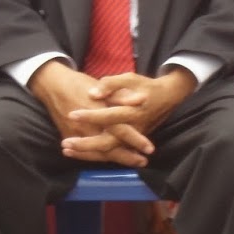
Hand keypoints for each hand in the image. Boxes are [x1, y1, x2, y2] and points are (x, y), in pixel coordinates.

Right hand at [29, 60, 142, 165]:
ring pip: (98, 152)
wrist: (53, 85)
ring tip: (131, 163)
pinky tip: (108, 160)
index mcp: (99, 112)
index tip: (150, 149)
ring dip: (115, 159)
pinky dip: (97, 158)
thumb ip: (121, 95)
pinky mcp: (69, 137)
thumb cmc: (81, 83)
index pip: (120, 130)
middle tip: (143, 162)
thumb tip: (142, 100)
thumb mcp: (102, 85)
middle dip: (127, 156)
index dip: (135, 140)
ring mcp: (77, 134)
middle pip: (110, 146)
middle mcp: (88, 126)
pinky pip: (84, 152)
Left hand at [63, 69, 196, 163]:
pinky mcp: (130, 143)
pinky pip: (112, 152)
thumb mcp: (131, 78)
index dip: (90, 116)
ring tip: (66, 149)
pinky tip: (78, 153)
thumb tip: (93, 93)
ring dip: (87, 152)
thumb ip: (112, 85)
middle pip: (107, 142)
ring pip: (109, 151)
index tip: (72, 114)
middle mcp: (132, 129)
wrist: (167, 98)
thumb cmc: (146, 86)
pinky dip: (95, 154)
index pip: (108, 116)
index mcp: (131, 111)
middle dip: (86, 145)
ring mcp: (131, 139)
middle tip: (65, 143)